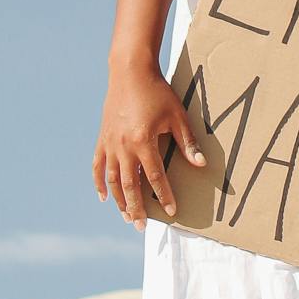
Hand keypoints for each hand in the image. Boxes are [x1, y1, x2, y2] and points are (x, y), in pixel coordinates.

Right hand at [94, 60, 206, 224]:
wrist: (130, 71)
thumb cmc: (157, 92)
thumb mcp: (177, 115)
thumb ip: (187, 141)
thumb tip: (201, 164)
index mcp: (143, 141)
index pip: (156, 176)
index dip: (165, 195)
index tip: (172, 211)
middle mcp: (123, 146)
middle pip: (130, 185)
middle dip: (137, 208)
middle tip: (142, 227)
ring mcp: (110, 143)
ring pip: (113, 179)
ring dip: (119, 200)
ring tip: (127, 217)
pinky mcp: (103, 138)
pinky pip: (98, 165)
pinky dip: (100, 182)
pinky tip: (104, 197)